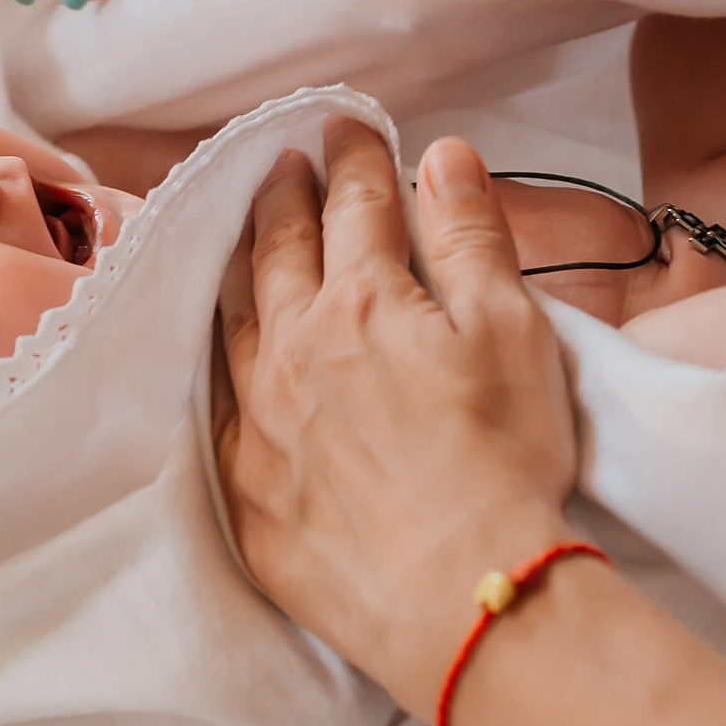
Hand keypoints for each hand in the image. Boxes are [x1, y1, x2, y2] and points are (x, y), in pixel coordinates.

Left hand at [214, 124, 579, 716]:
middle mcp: (294, 352)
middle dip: (282, 198)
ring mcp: (261, 424)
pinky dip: (215, 363)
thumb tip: (443, 157)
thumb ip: (471, 238)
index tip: (348, 129)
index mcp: (364, 304)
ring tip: (239, 238)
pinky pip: (214, 407)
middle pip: (277, 253)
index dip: (355, 162)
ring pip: (232, 322)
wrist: (461, 596)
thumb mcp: (512, 330)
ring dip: (237, 268)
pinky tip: (219, 357)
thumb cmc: (503, 462)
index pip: (355, 209)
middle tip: (281, 163)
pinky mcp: (248, 495)